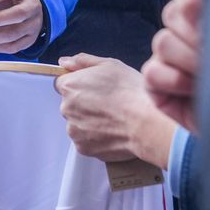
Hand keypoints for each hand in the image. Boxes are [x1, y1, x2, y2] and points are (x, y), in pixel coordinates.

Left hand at [54, 53, 176, 165]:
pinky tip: (112, 130)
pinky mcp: (83, 148)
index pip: (63, 82)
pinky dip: (95, 136)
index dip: (80, 83)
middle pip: (70, 103)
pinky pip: (85, 139)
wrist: (146, 124)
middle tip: (107, 102)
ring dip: (89, 120)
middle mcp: (67, 108)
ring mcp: (74, 130)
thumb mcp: (110, 65)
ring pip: (77, 122)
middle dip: (84, 102)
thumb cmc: (131, 93)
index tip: (94, 87)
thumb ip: (83, 61)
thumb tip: (66, 62)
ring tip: (112, 117)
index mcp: (70, 86)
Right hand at [143, 0, 203, 132]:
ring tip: (208, 76)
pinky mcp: (155, 85)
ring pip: (162, 42)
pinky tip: (192, 90)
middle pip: (171, 14)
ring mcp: (167, 60)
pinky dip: (174, 79)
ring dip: (188, 59)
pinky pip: (154, 71)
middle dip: (193, 31)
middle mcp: (183, 36)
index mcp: (204, 21)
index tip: (198, 4)